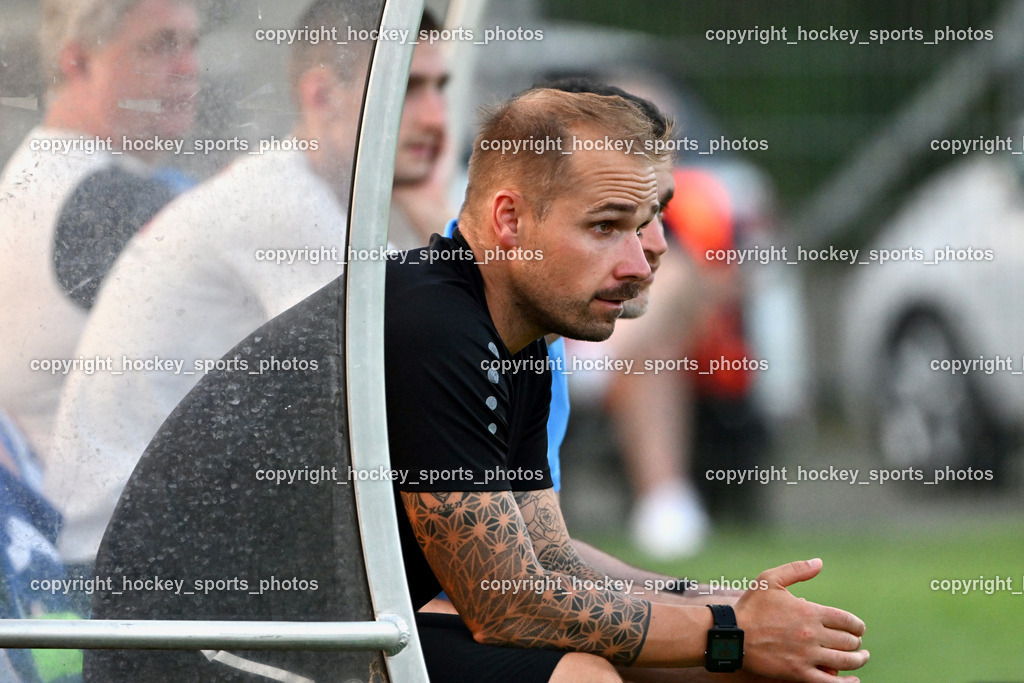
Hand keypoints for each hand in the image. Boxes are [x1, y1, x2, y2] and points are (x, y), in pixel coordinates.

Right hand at [734, 559, 868, 681]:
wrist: (732, 635)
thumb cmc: (750, 607)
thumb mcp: (770, 579)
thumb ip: (796, 570)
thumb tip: (819, 563)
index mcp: (810, 612)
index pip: (846, 620)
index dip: (857, 625)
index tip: (858, 628)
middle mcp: (813, 634)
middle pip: (848, 641)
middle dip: (857, 643)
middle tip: (857, 644)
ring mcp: (807, 655)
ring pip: (845, 662)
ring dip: (858, 661)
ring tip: (860, 659)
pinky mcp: (798, 672)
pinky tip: (854, 682)